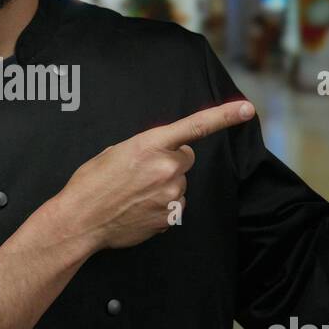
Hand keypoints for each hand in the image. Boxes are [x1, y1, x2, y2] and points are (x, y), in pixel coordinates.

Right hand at [52, 100, 255, 250]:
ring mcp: (170, 195)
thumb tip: (163, 156)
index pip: (196, 126)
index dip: (224, 116)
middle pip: (185, 159)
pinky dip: (160, 206)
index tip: (247, 109)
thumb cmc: (91, 183)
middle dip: (170, 162)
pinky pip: (174, 206)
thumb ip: (147, 148)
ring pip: (179, 184)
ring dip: (164, 186)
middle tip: (142, 172)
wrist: (81, 219)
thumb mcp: (116, 152)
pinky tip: (138, 208)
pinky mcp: (170, 217)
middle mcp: (166, 168)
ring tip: (134, 193)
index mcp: (151, 144)